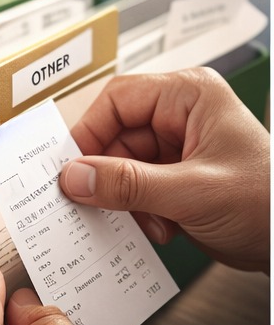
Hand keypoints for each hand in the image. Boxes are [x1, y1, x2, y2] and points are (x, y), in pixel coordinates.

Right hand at [60, 67, 269, 272]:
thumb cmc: (271, 202)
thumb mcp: (193, 192)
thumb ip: (128, 185)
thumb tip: (74, 177)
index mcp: (189, 97)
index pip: (117, 101)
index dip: (89, 132)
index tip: (71, 167)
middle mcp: (179, 117)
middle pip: (114, 137)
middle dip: (110, 177)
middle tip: (100, 204)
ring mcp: (175, 148)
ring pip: (119, 167)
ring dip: (125, 201)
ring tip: (149, 221)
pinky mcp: (173, 178)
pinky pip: (133, 188)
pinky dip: (137, 212)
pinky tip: (159, 227)